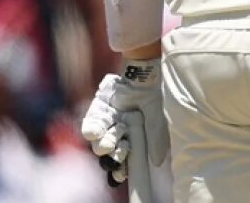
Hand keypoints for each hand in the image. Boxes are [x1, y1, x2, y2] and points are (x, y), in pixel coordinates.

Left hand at [81, 59, 169, 186]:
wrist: (144, 74)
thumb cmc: (155, 96)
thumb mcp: (159, 119)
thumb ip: (157, 139)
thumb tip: (157, 162)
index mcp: (134, 138)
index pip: (125, 159)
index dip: (121, 168)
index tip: (120, 175)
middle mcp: (119, 133)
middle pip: (110, 154)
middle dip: (113, 156)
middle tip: (121, 150)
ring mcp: (108, 123)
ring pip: (99, 143)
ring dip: (103, 144)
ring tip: (110, 140)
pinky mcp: (98, 112)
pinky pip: (90, 125)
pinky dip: (92, 130)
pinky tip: (94, 132)